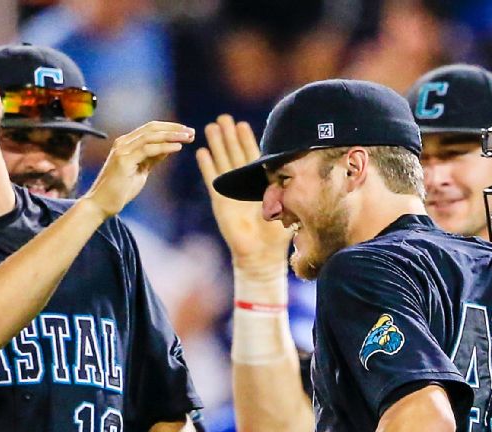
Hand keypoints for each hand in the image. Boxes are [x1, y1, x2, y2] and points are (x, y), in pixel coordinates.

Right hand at [82, 121, 194, 217]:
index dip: (169, 128)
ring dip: (172, 135)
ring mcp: (122, 150)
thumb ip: (152, 158)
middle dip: (173, 128)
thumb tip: (169, 147)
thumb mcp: (141, 170)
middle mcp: (123, 143)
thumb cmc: (120, 190)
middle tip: (191, 131)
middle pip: (152, 128)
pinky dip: (164, 147)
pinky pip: (148, 150)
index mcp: (126, 143)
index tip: (187, 131)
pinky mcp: (123, 161)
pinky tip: (178, 147)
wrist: (101, 204)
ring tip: (189, 137)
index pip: (151, 129)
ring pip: (151, 136)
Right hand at [196, 115, 292, 274]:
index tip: (243, 124)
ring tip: (211, 126)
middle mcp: (244, 184)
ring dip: (217, 144)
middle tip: (223, 117)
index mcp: (260, 184)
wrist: (261, 254)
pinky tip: (202, 151)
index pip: (252, 157)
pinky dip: (207, 166)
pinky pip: (212, 180)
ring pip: (222, 162)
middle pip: (234, 154)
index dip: (247, 141)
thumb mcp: (285, 207)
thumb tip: (290, 170)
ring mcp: (231, 191)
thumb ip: (284, 189)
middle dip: (229, 135)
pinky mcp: (220, 201)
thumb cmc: (276, 235)